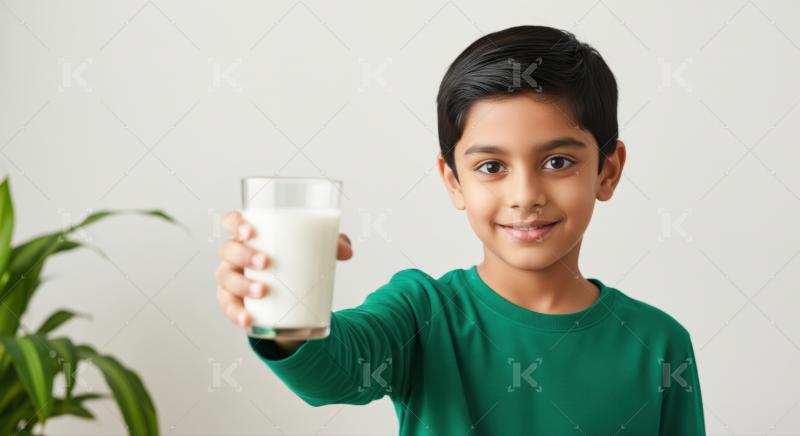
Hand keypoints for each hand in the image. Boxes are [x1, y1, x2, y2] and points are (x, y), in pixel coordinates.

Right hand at [214, 210, 353, 330]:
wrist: (287, 294)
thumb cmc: (295, 260)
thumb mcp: (314, 250)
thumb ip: (332, 245)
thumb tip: (347, 252)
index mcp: (249, 236)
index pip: (231, 221)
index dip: (235, 223)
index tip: (250, 231)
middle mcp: (234, 256)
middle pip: (228, 250)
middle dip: (243, 255)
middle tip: (265, 262)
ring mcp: (232, 279)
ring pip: (226, 279)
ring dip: (241, 285)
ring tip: (263, 291)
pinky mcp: (235, 302)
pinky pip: (229, 307)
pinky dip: (236, 314)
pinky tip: (248, 319)